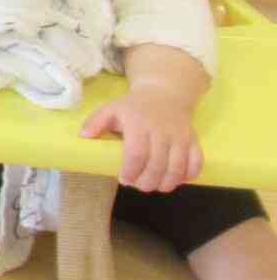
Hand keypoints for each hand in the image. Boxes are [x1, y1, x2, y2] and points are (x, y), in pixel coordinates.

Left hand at [81, 84, 203, 190]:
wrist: (165, 93)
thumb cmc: (134, 106)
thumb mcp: (111, 108)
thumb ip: (95, 122)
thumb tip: (83, 136)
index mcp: (138, 124)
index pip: (137, 154)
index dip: (131, 171)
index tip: (124, 180)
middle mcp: (162, 132)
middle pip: (157, 165)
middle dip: (147, 182)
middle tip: (138, 186)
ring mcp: (180, 137)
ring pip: (178, 167)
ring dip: (167, 183)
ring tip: (155, 186)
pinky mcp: (194, 141)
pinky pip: (196, 163)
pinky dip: (188, 176)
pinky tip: (176, 180)